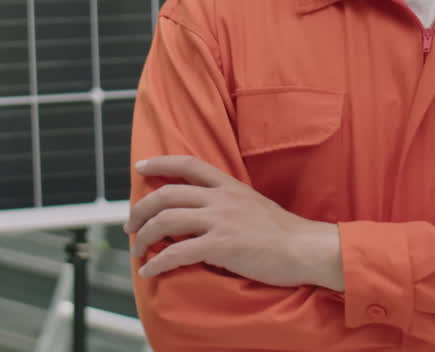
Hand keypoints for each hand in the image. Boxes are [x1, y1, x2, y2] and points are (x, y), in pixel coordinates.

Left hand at [125, 155, 343, 289]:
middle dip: (140, 209)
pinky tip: (150, 270)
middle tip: (130, 225)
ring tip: (136, 251)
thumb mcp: (252, 204)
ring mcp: (220, 220)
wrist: (304, 248)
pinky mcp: (221, 245)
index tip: (140, 167)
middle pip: (166, 194)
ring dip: (143, 237)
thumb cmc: (282, 233)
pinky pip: (177, 252)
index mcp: (228, 185)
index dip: (160, 163)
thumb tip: (203, 212)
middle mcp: (221, 198)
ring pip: (166, 221)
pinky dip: (157, 262)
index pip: (187, 164)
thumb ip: (227, 203)